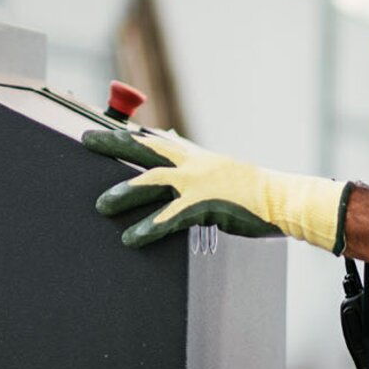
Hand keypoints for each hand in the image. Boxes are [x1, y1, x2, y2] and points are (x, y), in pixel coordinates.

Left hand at [81, 128, 352, 252]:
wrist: (280, 199)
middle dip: (115, 144)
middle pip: (146, 148)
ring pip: (153, 181)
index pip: (154, 139)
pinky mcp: (205, 205)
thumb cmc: (251, 191)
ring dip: (126, 192)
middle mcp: (193, 163)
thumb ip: (194, 163)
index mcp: (195, 156)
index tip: (101, 129)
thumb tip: (174, 147)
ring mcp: (198, 183)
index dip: (127, 133)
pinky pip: (170, 217)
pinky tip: (131, 239)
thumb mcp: (221, 170)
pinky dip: (148, 228)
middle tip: (87, 141)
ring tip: (102, 205)